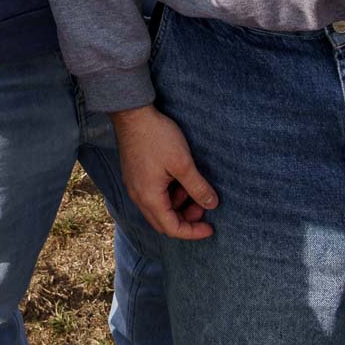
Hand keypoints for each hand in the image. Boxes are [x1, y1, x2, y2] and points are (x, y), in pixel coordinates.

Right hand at [110, 104, 216, 239]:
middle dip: (186, 218)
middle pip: (164, 221)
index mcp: (149, 197)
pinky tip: (179, 179)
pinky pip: (153, 195)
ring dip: (178, 205)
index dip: (193, 232)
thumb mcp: (183, 163)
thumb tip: (212, 205)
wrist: (132, 113)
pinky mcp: (134, 174)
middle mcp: (138, 196)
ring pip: (158, 208)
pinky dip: (168, 194)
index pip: (172, 228)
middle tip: (203, 204)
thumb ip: (198, 187)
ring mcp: (134, 185)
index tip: (211, 227)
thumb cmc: (156, 136)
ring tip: (192, 187)